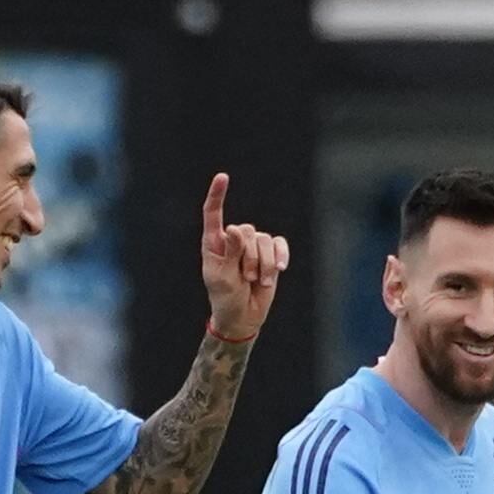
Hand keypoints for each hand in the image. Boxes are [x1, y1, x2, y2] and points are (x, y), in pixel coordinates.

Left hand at [195, 173, 288, 343]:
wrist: (243, 316)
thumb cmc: (226, 298)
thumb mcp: (223, 278)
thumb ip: (230, 253)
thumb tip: (236, 228)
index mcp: (214, 243)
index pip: (213, 214)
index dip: (217, 195)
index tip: (223, 177)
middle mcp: (234, 239)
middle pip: (246, 231)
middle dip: (249, 257)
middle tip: (244, 279)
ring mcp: (253, 246)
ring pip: (264, 240)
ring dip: (263, 264)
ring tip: (257, 281)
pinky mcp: (271, 253)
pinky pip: (279, 244)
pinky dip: (280, 256)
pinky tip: (280, 269)